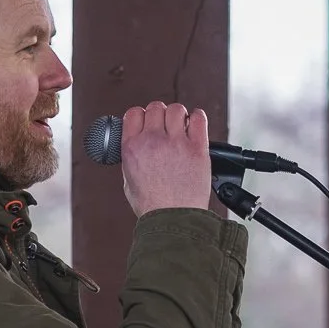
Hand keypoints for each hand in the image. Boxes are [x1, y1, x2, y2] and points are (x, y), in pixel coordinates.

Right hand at [120, 102, 213, 217]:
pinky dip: (197, 117)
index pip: (134, 113)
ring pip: (176, 109)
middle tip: (164, 127)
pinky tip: (195, 125)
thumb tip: (138, 147)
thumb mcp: (129, 181)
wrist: (174, 219)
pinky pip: (199, 118)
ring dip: (178, 115)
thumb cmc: (153, 207)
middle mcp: (153, 141)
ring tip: (180, 128)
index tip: (146, 123)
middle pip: (155, 108)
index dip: (141, 116)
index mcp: (132, 148)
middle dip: (159, 115)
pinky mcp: (197, 148)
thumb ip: (132, 159)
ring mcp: (176, 143)